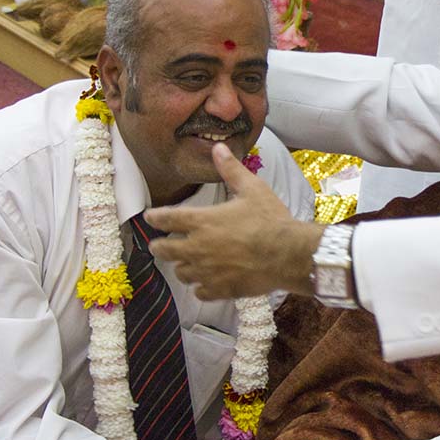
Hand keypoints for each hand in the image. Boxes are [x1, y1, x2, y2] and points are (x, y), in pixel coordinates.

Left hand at [146, 143, 323, 299]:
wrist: (288, 254)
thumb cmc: (270, 219)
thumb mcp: (252, 188)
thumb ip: (231, 169)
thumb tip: (218, 147)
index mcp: (202, 221)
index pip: (166, 219)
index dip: (155, 218)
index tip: (150, 217)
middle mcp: (197, 247)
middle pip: (164, 250)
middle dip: (159, 246)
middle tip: (159, 246)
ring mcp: (207, 271)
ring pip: (180, 273)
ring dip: (181, 267)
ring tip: (186, 264)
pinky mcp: (220, 289)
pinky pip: (200, 292)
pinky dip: (200, 287)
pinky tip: (206, 283)